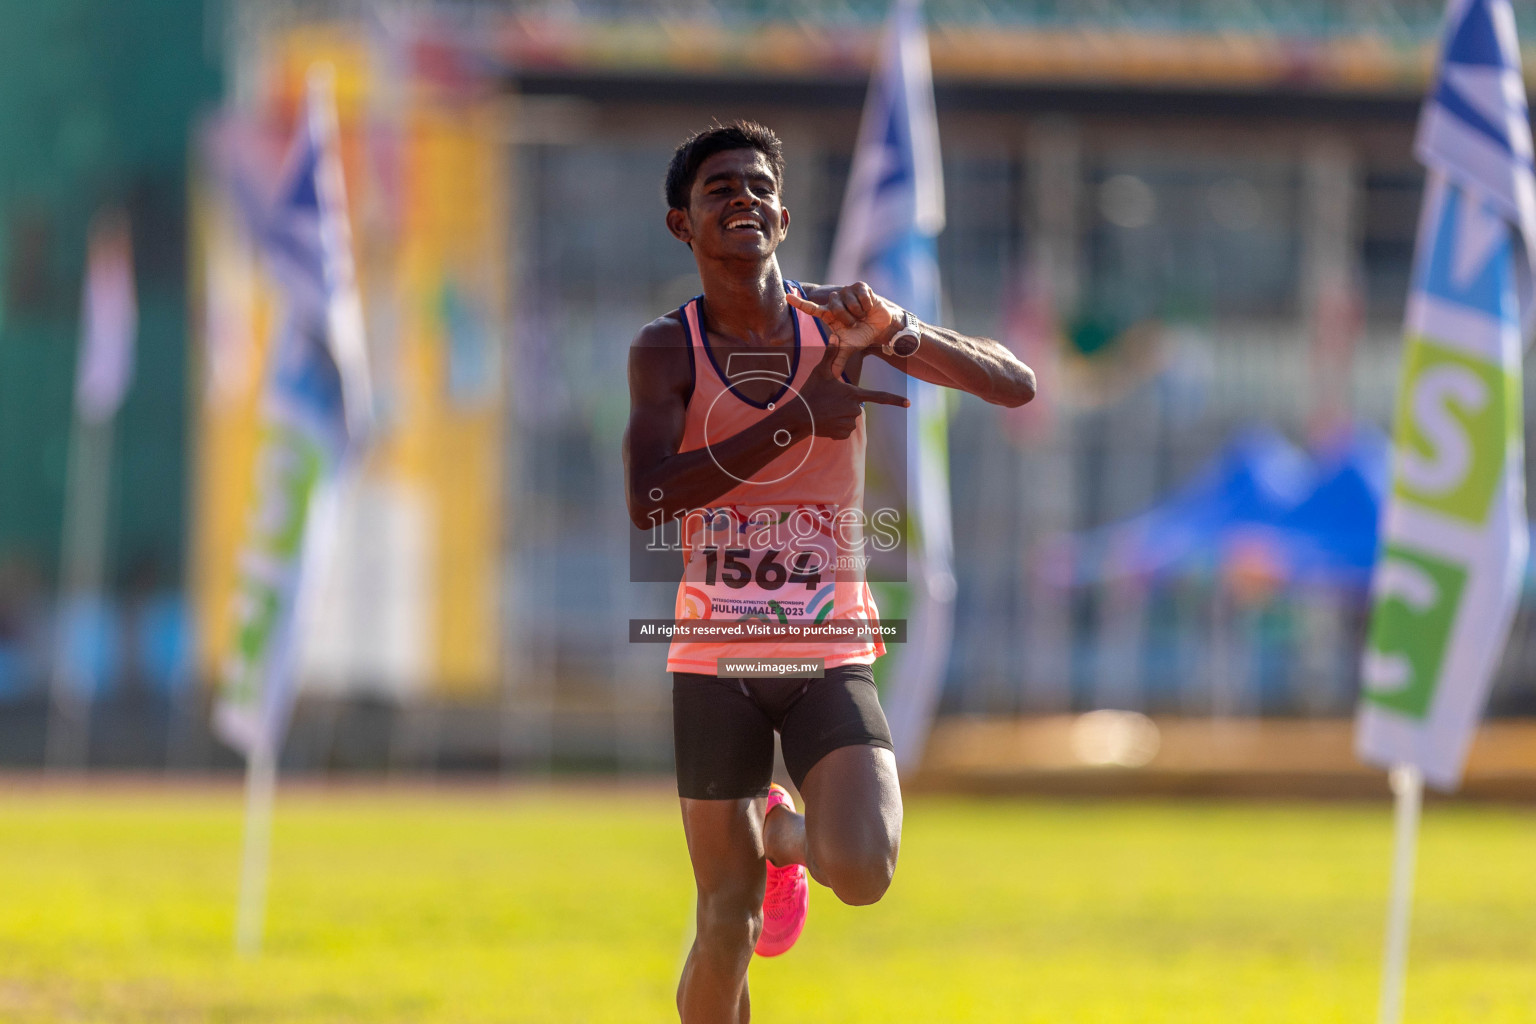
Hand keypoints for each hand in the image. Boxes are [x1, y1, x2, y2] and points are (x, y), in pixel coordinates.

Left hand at [786, 282, 901, 378]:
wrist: (880, 327)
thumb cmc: (861, 335)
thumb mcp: (849, 348)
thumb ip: (839, 359)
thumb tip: (833, 376)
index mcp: (829, 314)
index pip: (811, 309)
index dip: (799, 303)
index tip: (786, 296)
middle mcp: (835, 301)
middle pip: (834, 307)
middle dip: (847, 318)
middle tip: (855, 323)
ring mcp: (846, 292)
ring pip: (848, 301)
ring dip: (858, 311)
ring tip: (862, 314)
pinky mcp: (859, 286)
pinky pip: (861, 295)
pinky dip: (867, 304)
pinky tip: (869, 306)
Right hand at [791, 334, 908, 439]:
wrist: (799, 417)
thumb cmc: (810, 392)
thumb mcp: (820, 371)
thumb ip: (830, 354)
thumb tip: (834, 335)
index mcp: (854, 393)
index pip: (880, 396)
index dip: (896, 400)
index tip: (909, 403)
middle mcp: (855, 409)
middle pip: (856, 406)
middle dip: (845, 405)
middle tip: (829, 402)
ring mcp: (849, 423)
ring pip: (850, 419)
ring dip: (840, 416)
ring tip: (826, 412)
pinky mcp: (843, 434)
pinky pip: (844, 430)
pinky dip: (836, 427)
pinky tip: (825, 422)